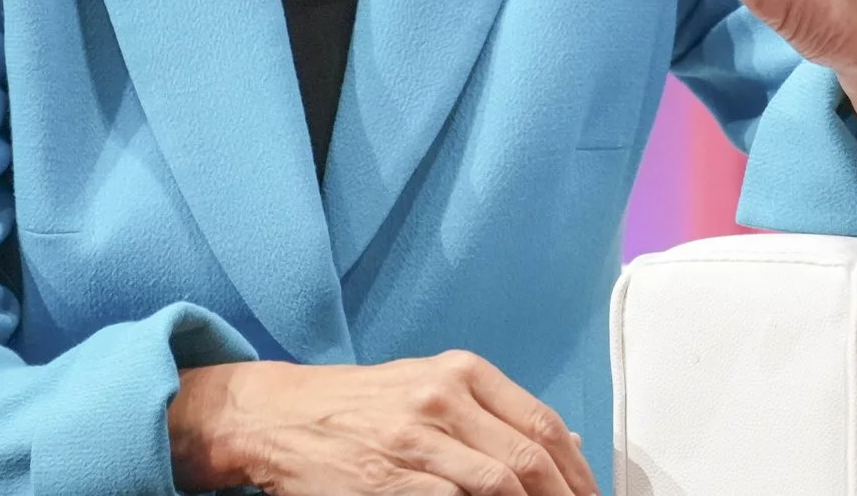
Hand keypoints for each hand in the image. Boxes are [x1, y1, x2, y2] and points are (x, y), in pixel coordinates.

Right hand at [169, 349, 598, 495]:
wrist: (279, 416)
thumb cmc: (360, 405)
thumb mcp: (430, 386)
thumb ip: (494, 411)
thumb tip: (565, 443)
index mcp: (461, 372)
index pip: (542, 425)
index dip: (577, 472)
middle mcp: (443, 399)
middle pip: (529, 460)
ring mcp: (416, 441)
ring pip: (500, 486)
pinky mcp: (390, 480)